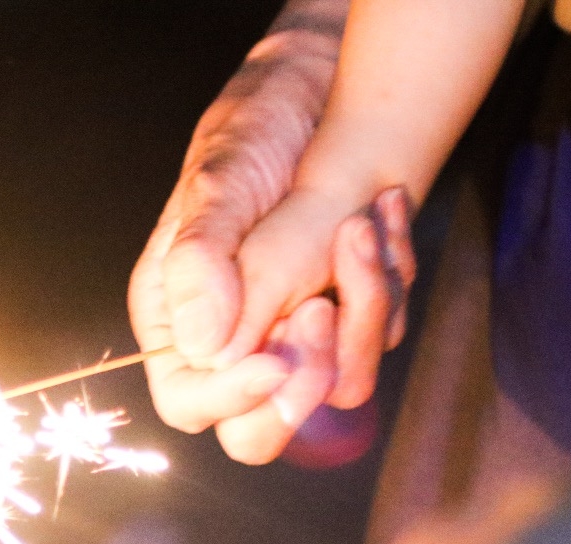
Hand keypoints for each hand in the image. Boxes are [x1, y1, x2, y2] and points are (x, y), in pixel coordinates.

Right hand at [128, 13, 416, 464]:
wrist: (317, 86)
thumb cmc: (253, 128)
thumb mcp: (218, 182)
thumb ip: (201, 262)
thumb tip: (202, 346)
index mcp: (178, 320)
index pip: (188, 404)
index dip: (231, 400)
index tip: (273, 360)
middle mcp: (234, 341)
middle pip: (259, 431)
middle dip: (302, 386)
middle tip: (320, 309)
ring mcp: (296, 333)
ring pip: (342, 386)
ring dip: (365, 312)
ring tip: (358, 229)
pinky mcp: (351, 316)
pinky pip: (386, 335)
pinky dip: (393, 279)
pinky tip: (384, 214)